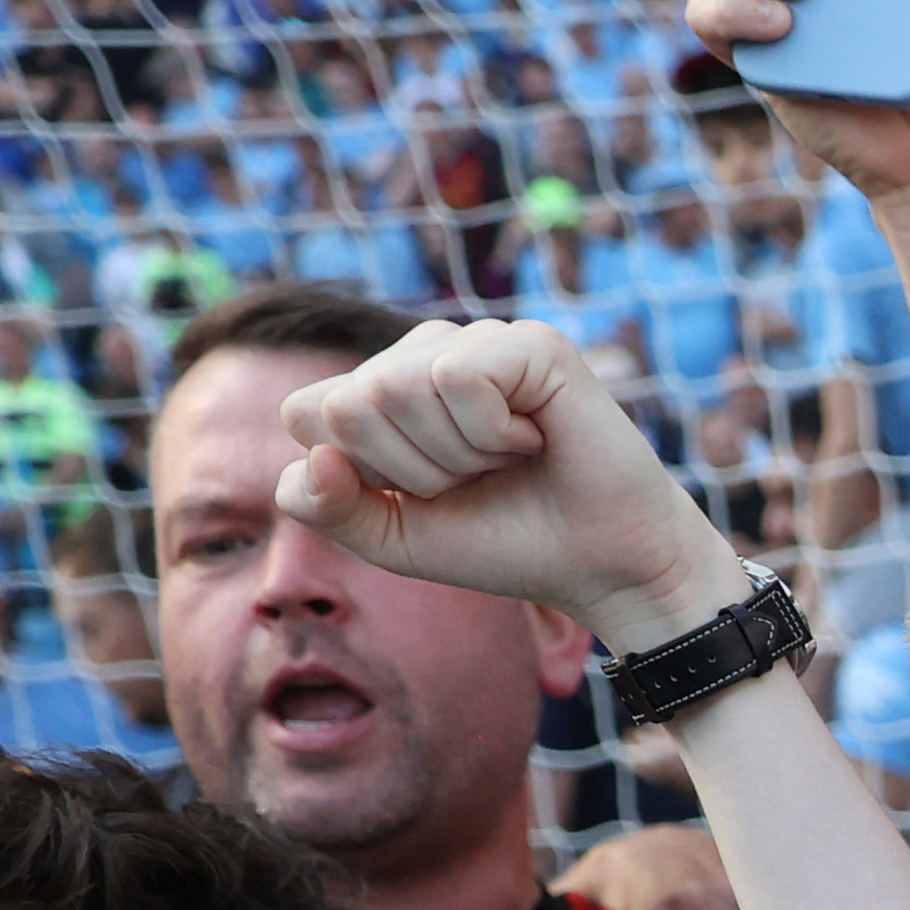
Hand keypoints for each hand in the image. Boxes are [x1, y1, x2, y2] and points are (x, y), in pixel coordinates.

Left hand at [277, 320, 737, 648]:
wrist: (603, 568)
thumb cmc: (508, 545)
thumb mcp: (393, 538)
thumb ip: (325, 507)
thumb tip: (314, 455)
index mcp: (385, 389)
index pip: (306, 411)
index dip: (361, 473)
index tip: (427, 494)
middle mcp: (425, 353)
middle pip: (349, 402)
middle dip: (412, 469)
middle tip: (479, 479)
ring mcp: (478, 341)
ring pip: (396, 386)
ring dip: (456, 454)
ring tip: (509, 459)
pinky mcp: (530, 342)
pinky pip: (457, 377)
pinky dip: (491, 432)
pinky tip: (535, 438)